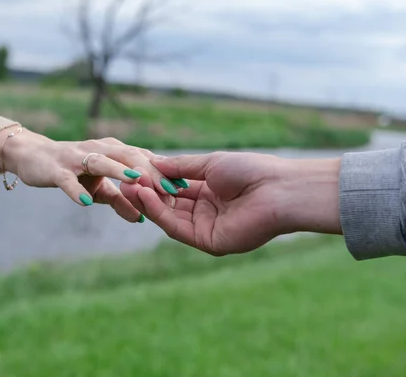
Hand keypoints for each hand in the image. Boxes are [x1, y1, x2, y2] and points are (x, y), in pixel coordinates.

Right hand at [0, 127, 184, 222]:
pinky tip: (87, 203)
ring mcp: (77, 158)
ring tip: (137, 181)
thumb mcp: (100, 187)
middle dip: (151, 172)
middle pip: (130, 156)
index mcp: (115, 151)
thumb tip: (141, 219)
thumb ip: (121, 200)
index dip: (165, 173)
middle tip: (170, 190)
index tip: (185, 189)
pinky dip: (77, 190)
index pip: (145, 160)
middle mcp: (100, 149)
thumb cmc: (73, 170)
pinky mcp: (56, 169)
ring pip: (102, 161)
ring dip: (120, 171)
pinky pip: (68, 180)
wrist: (33, 157)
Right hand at [120, 152, 341, 254]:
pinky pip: (177, 228)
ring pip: (169, 217)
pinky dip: (159, 213)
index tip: (135, 171)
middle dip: (147, 193)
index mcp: (210, 193)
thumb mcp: (209, 164)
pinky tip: (146, 196)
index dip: (155, 181)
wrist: (278, 189)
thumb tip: (152, 162)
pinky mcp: (209, 243)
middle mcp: (206, 213)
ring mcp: (207, 229)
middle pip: (169, 205)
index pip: (175, 189)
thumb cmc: (251, 170)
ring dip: (149, 203)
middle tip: (126, 180)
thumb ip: (180, 166)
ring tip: (131, 186)